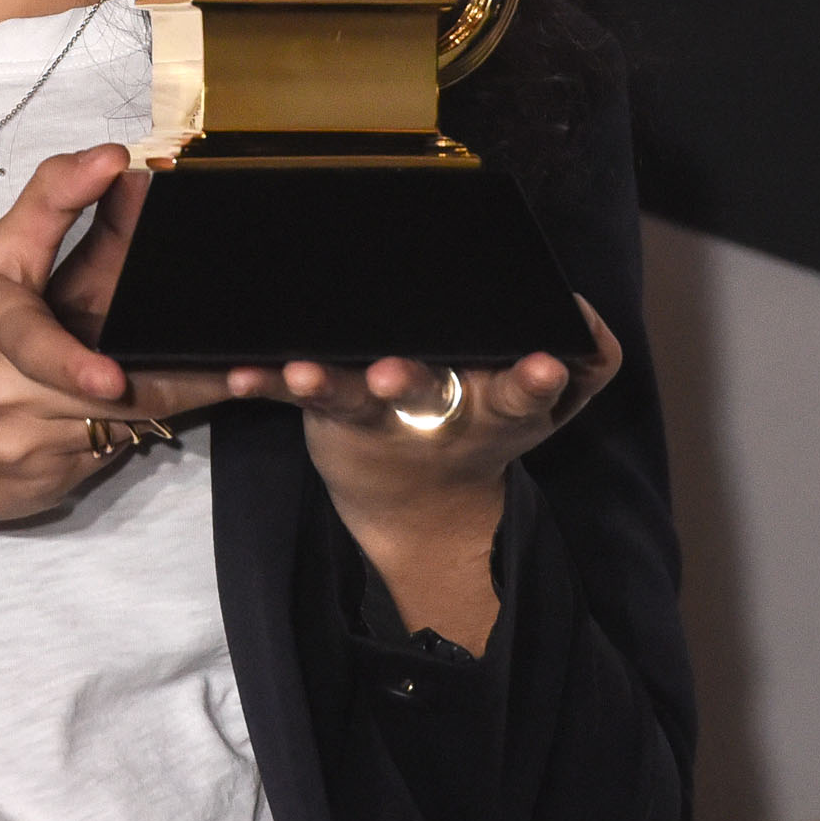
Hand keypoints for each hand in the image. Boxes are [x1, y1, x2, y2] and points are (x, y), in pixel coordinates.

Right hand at [0, 146, 220, 595]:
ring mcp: (31, 448)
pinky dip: (139, 425)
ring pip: (124, 425)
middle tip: (242, 364)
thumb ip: (51, 203)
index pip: (33, 346)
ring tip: (217, 372)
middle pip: (109, 394)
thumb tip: (114, 156)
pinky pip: (116, 451)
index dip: (73, 363)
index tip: (109, 380)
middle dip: (168, 374)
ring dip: (168, 396)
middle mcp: (9, 397)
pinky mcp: (53, 483)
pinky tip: (154, 403)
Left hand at [221, 300, 625, 650]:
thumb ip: (582, 358)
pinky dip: (267, 381)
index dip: (536, 380)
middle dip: (409, 381)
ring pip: (354, 399)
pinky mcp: (332, 417)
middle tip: (392, 375)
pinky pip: (296, 397)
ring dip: (329, 383)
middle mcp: (441, 412)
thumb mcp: (541, 404)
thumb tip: (577, 311)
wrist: (419, 509)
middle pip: (430, 394)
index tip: (542, 365)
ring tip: (303, 371)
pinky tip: (237, 372)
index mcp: (500, 404)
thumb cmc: (486, 418)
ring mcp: (381, 417)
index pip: (528, 393)